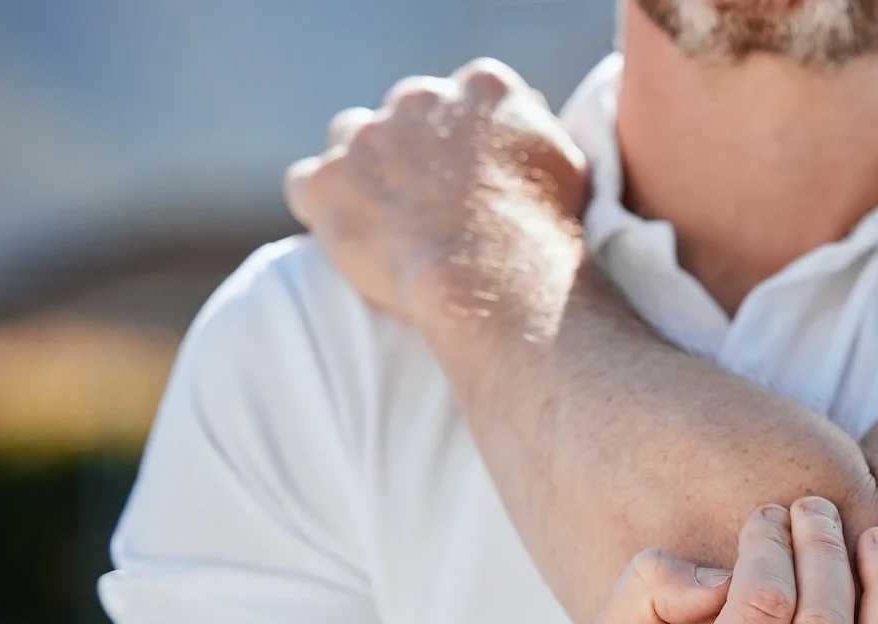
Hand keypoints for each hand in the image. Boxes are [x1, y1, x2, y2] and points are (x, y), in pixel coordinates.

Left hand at [284, 58, 587, 323]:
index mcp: (484, 87)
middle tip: (431, 209)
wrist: (497, 282)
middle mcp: (421, 98)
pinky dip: (322, 206)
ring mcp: (368, 138)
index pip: (464, 99)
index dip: (463, 141)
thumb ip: (537, 133)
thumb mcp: (569, 168)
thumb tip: (527, 117)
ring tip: (386, 222)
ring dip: (362, 172)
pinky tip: (346, 235)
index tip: (471, 182)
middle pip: (404, 113)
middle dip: (412, 154)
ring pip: (350, 139)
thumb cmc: (544, 235)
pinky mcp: (328, 183)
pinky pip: (308, 184)